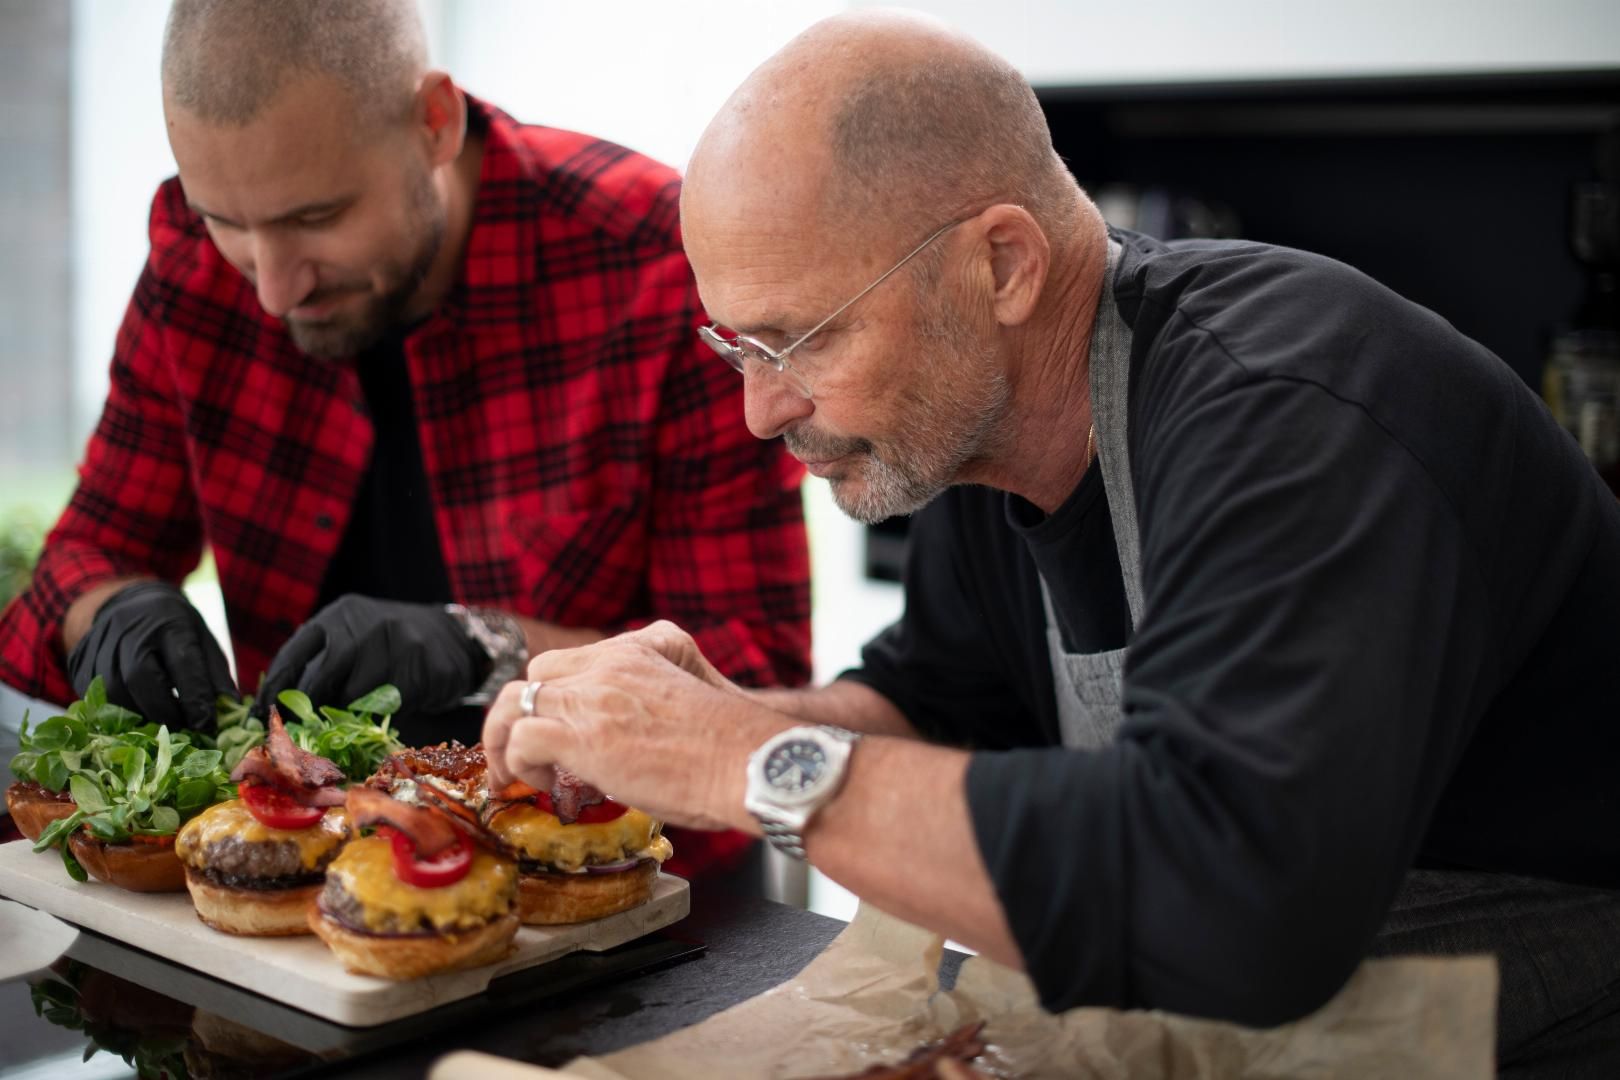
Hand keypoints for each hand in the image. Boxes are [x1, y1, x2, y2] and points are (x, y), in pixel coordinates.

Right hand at [66, 581, 236, 730]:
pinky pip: (93, 694)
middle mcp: (129, 628)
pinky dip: (116, 711)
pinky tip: (134, 713)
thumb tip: (230, 710)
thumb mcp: (203, 639)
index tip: (205, 723)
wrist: (129, 604)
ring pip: (112, 690)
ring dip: (138, 714)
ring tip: (159, 723)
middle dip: (163, 710)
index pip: (182, 661)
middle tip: (181, 727)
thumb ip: (216, 675)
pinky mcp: (80, 660)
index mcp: (168, 620)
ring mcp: (99, 643)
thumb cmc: (173, 627)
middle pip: (138, 677)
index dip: (194, 697)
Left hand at [258, 595, 485, 717]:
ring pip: (354, 698)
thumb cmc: (389, 646)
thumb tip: (277, 707)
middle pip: (321, 678)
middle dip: (306, 710)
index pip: (296, 652)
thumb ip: (322, 663)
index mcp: (341, 615)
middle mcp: (366, 625)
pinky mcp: (421, 670)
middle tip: (297, 732)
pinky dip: (379, 718)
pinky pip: (387, 709)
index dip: (275, 687)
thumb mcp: (353, 638)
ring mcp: (396, 645)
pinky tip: (386, 710)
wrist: (452, 639)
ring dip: (347, 717)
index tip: (259, 714)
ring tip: (351, 718)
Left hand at [481, 634, 783, 831]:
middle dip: (523, 712)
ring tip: (510, 772)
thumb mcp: (697, 693)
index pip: (577, 660)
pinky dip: (518, 762)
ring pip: (514, 700)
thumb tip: (639, 743)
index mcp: (643, 648)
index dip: (558, 698)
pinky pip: (521, 737)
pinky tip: (540, 784)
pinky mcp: (583, 735)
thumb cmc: (737, 747)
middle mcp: (612, 663)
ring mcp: (595, 695)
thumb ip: (658, 699)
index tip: (558, 731)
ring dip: (505, 739)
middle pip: (538, 673)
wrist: (752, 763)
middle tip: (523, 752)